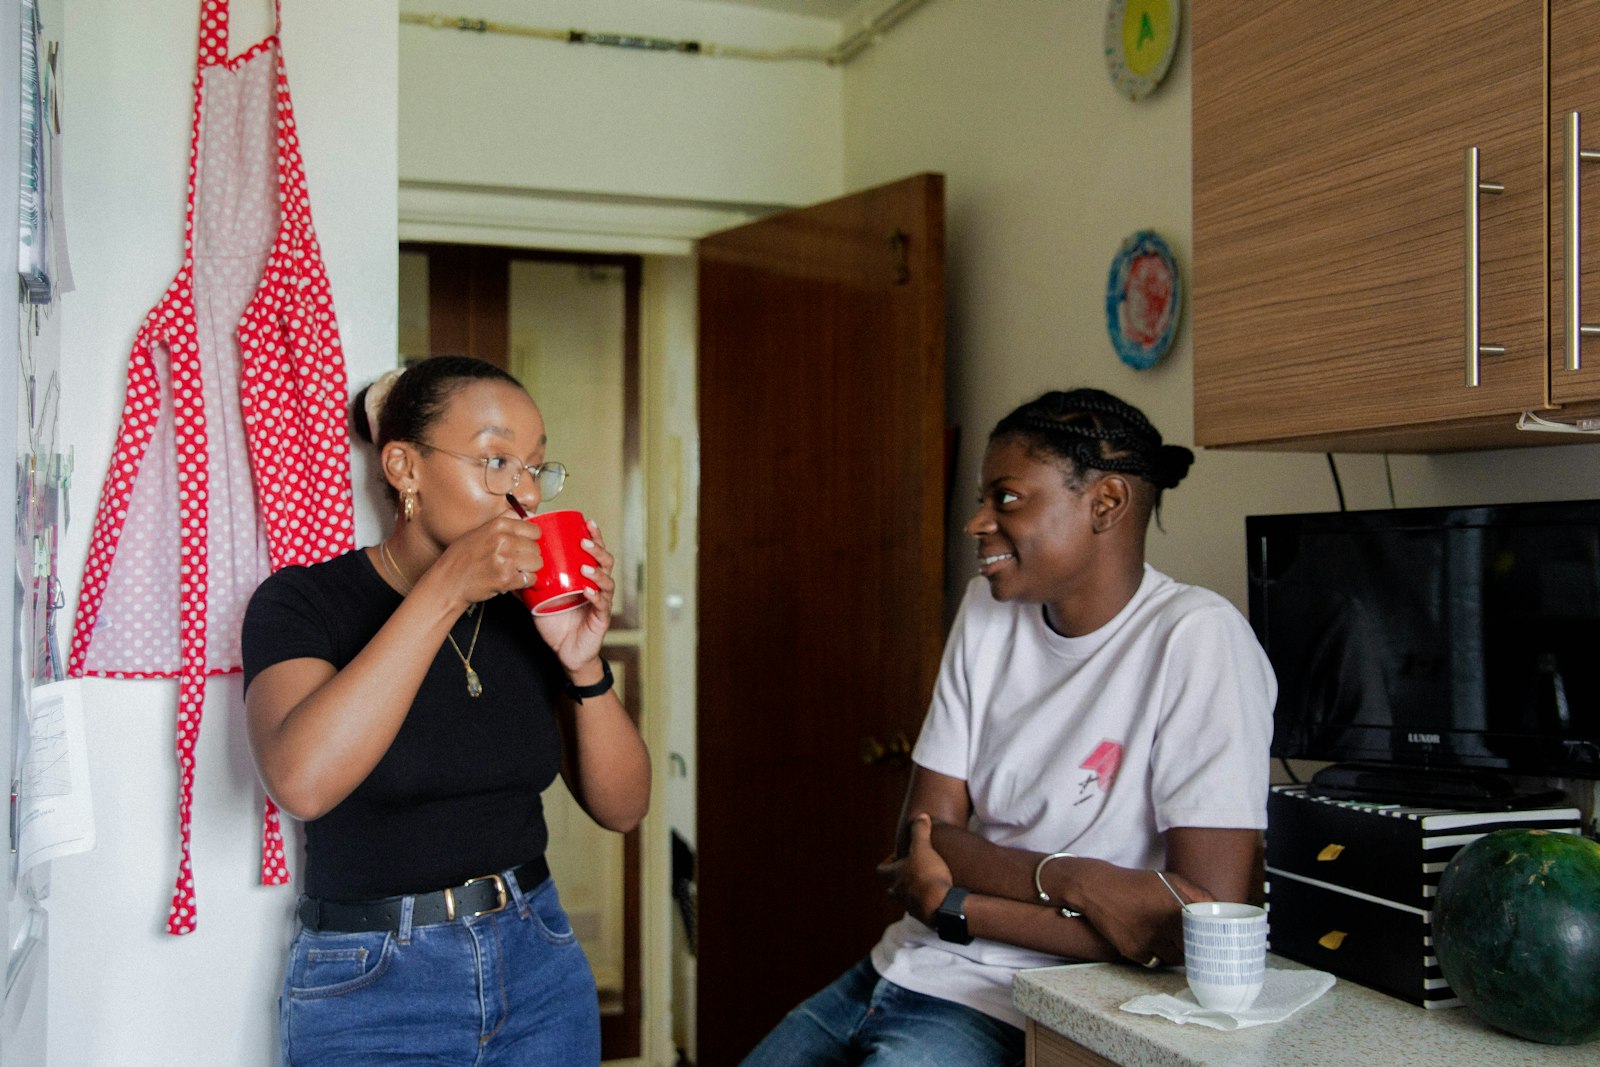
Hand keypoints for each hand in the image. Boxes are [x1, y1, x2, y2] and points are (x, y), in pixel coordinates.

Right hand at [424, 511, 544, 605]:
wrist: (448, 582)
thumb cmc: (461, 559)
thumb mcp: (478, 531)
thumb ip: (503, 522)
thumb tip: (525, 514)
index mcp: (498, 525)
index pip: (534, 530)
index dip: (530, 540)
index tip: (523, 546)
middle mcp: (503, 540)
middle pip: (536, 548)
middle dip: (528, 556)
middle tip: (515, 562)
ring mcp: (506, 560)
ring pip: (537, 563)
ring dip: (528, 569)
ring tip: (513, 570)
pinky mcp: (506, 579)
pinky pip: (531, 579)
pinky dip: (524, 582)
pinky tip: (511, 580)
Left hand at [533, 518, 615, 672]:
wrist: (566, 652)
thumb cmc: (557, 623)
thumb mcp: (539, 599)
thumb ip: (529, 583)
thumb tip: (510, 568)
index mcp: (585, 577)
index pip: (593, 552)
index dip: (594, 536)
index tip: (587, 522)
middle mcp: (597, 586)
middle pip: (605, 561)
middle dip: (597, 548)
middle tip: (584, 541)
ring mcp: (601, 601)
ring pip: (607, 581)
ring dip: (597, 571)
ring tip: (585, 566)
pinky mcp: (601, 618)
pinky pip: (602, 603)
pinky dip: (595, 595)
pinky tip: (587, 589)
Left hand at [875, 813, 952, 927]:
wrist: (941, 906)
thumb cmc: (928, 875)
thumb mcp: (924, 848)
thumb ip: (920, 831)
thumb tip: (921, 816)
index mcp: (895, 877)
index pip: (881, 871)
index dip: (887, 863)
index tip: (898, 856)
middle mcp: (899, 893)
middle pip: (891, 889)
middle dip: (898, 880)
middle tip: (911, 872)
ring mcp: (911, 907)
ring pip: (906, 900)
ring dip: (912, 892)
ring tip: (925, 884)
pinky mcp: (925, 916)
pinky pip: (921, 909)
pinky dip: (926, 903)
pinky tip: (937, 897)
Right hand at [1070, 862, 1211, 964]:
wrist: (1098, 889)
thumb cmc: (1137, 883)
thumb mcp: (1170, 879)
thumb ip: (1198, 893)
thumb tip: (1222, 908)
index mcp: (1176, 907)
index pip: (1205, 933)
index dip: (1212, 940)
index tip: (1217, 943)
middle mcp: (1163, 926)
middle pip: (1192, 950)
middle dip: (1198, 951)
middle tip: (1201, 949)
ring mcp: (1148, 941)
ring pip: (1175, 959)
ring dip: (1178, 955)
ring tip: (1177, 946)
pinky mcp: (1133, 951)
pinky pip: (1154, 961)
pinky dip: (1157, 955)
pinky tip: (1154, 944)